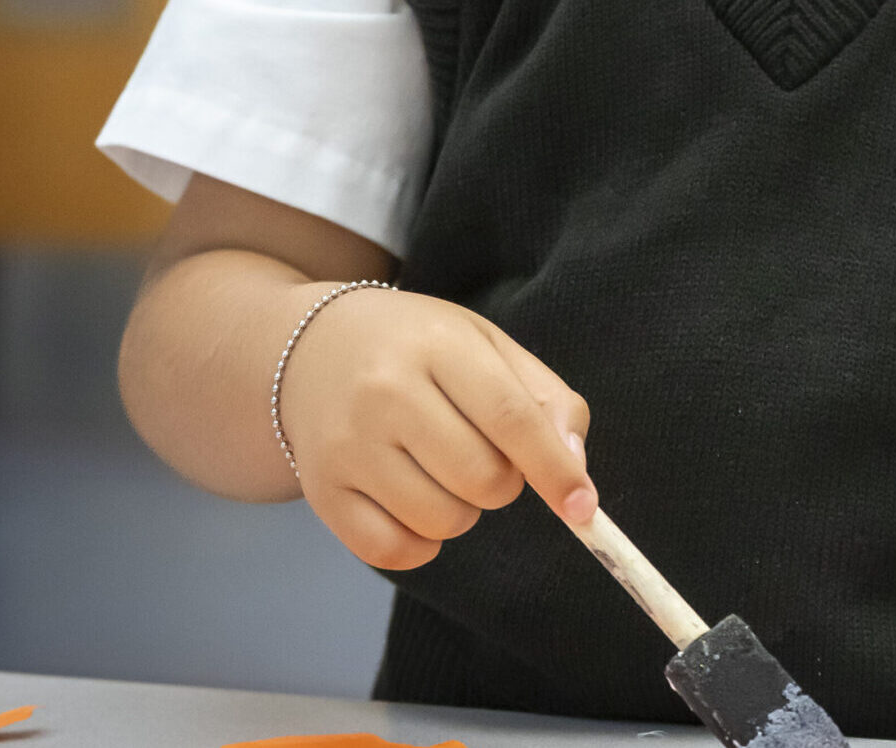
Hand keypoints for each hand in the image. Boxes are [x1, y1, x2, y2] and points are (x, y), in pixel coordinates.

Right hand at [277, 286, 596, 569]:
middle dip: (503, 481)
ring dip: (463, 510)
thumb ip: (544, 398)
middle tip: (483, 451)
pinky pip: (392, 552)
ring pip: (442, 521)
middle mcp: (386, 392)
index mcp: (438, 344)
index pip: (510, 417)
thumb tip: (576, 469)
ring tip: (442, 468)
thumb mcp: (485, 344)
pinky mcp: (322, 490)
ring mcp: (348, 444)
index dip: (554, 469)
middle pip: (481, 478)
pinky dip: (420, 543)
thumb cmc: (417, 345)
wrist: (311, 347)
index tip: (584, 508)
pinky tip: (415, 501)